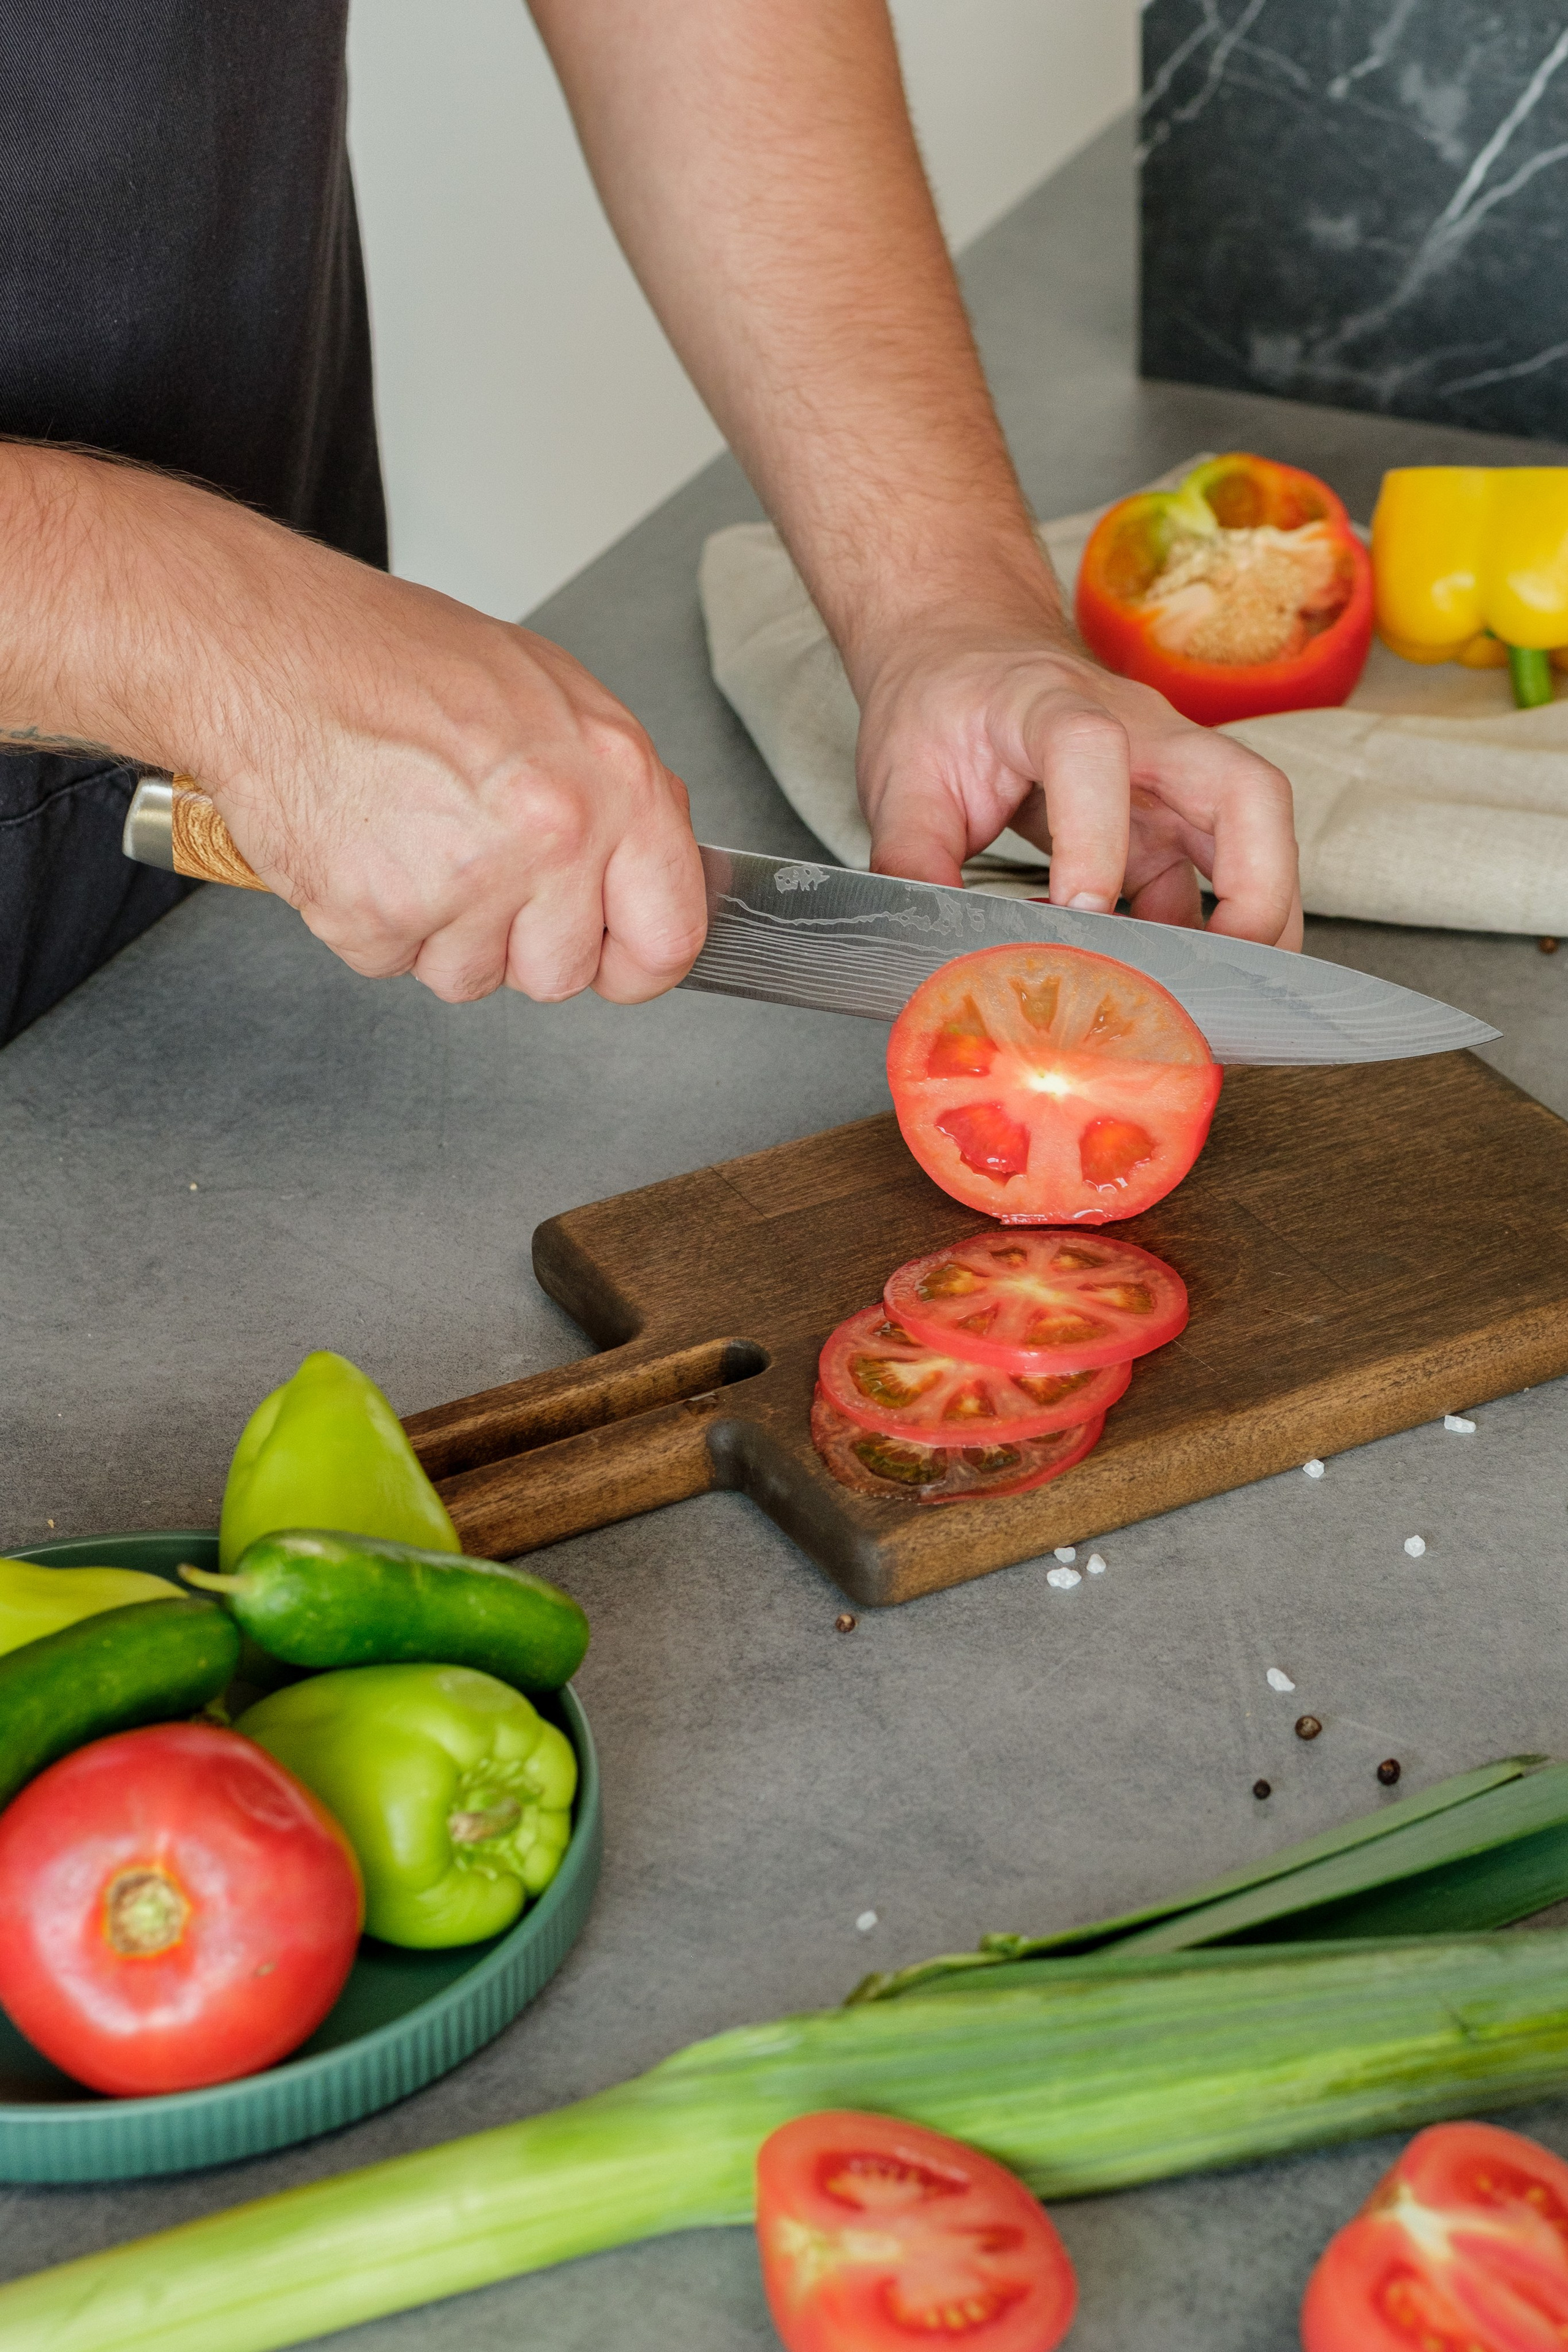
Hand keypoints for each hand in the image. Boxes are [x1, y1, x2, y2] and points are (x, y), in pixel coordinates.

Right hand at [0, 447, 705, 1006]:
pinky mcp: (378, 917)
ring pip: (474, 979)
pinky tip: (366, 847)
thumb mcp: (550, 697)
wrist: (268, 651)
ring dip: (442, 931)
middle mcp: (551, 837)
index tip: (614, 955)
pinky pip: (396, 965)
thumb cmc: (397, 661)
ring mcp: (465, 884)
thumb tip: (651, 869)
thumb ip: (614, 794)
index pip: (670, 934)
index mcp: (612, 781)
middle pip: (562, 973)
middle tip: (475, 860)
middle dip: (520, 939)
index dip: (637, 959)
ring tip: (412, 838)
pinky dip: (374, 920)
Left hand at [853, 610, 1302, 950]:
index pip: (1092, 750)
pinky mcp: (1168, 817)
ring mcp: (1166, 774)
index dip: (1094, 837)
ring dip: (1259, 916)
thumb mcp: (900, 780)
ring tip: (1219, 995)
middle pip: (1244, 789)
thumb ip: (910, 862)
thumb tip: (928, 949)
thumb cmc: (944, 704)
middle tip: (1223, 970)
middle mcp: (1137, 731)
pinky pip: (1214, 874)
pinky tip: (1166, 983)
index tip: (1075, 914)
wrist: (970, 652)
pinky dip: (1206, 932)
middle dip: (1254, 889)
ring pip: (1255, 832)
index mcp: (1049, 703)